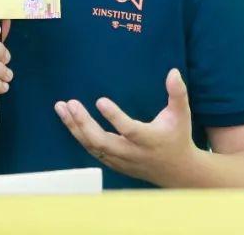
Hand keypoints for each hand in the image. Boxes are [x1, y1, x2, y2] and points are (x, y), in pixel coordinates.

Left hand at [54, 68, 197, 186]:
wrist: (176, 171)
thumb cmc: (178, 136)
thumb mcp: (181, 114)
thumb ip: (177, 93)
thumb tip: (173, 71)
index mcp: (149, 140)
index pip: (129, 130)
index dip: (115, 117)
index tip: (100, 100)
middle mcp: (132, 153)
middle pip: (103, 142)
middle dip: (84, 123)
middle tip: (70, 103)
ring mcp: (121, 160)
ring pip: (93, 147)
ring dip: (75, 127)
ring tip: (61, 107)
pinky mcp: (114, 163)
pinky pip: (92, 150)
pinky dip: (79, 135)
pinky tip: (69, 119)